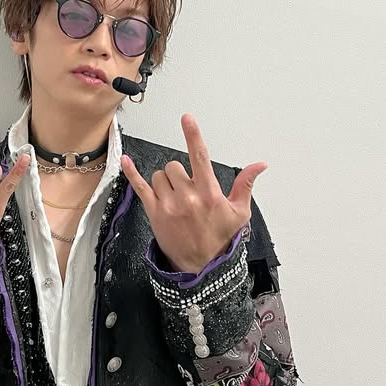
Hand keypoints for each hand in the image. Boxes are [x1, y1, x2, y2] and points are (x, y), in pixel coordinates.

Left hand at [120, 113, 266, 273]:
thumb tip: (260, 165)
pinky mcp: (154, 213)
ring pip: (159, 175)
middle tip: (188, 191)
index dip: (193, 135)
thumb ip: (245, 184)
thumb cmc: (220, 238)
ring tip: (176, 199)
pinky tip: (125, 160)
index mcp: (209, 194)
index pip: (200, 157)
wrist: (200, 267)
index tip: (187, 118)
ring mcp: (168, 205)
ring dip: (166, 181)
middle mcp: (187, 197)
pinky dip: (131, 173)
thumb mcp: (239, 213)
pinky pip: (139, 187)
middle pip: (175, 166)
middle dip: (180, 174)